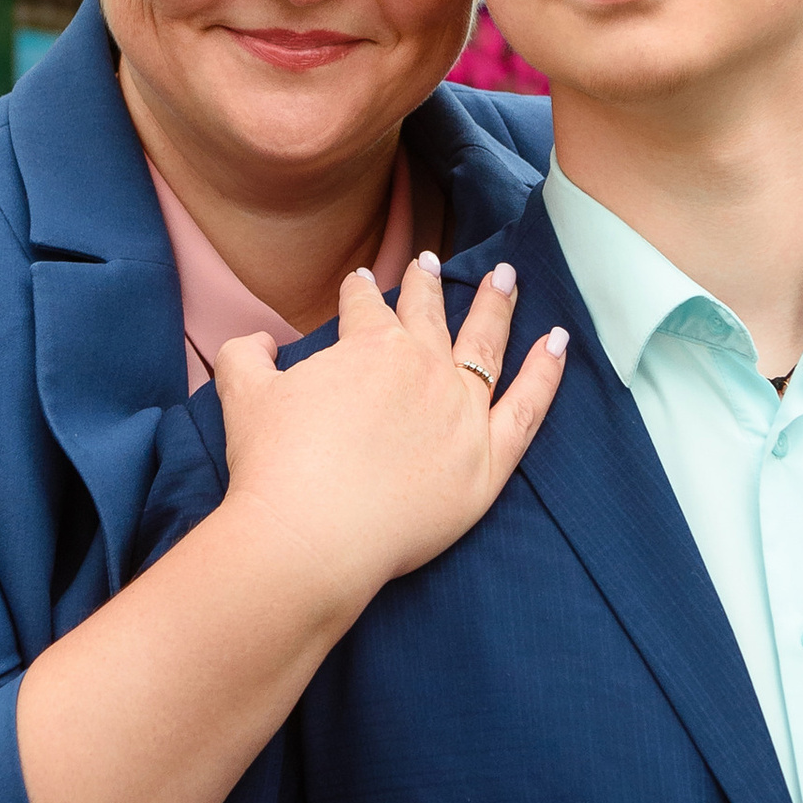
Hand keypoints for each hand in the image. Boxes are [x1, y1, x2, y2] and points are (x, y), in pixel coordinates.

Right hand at [211, 254, 566, 632]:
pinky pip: (528, 407)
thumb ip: (247, 354)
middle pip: (428, 317)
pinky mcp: (488, 461)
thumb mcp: (243, 394)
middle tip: (430, 264)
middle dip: (426, 287)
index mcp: (369, 347)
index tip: (362, 282)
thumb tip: (257, 340)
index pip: (366, 308)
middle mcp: (423, 369)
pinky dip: (547, 372)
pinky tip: (559, 342)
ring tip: (506, 278)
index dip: (361, 291)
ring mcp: (461, 413)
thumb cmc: (273, 467)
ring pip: (485, 346)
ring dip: (496, 307)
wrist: (310, 537)